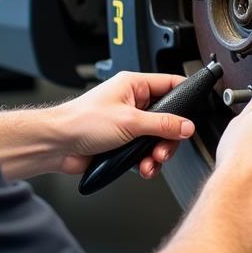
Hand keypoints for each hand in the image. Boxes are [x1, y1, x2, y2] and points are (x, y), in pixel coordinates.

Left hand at [51, 71, 192, 178]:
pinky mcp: (122, 144)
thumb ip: (162, 124)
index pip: (169, 84)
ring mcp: (127, 124)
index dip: (184, 96)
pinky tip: (142, 168)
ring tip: (151, 162)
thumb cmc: (81, 121)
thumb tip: (185, 126)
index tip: (195, 110)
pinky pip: (143, 152)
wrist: (57, 145)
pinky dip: (145, 162)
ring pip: (156, 139)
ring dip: (156, 154)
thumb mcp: (129, 121)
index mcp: (133, 85)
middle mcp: (131, 103)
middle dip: (168, 138)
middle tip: (164, 149)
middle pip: (166, 118)